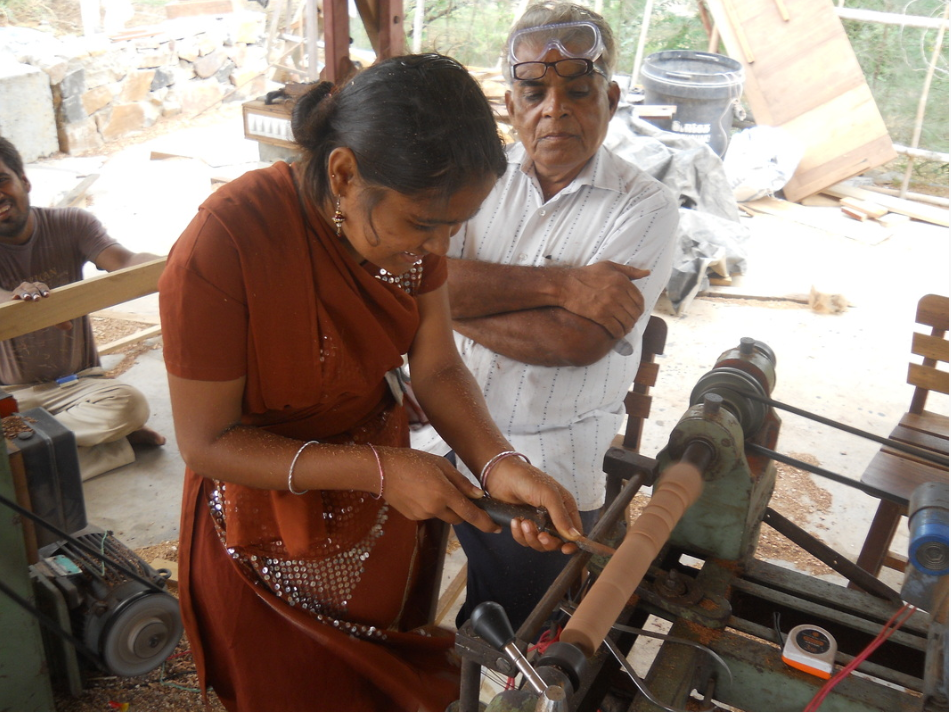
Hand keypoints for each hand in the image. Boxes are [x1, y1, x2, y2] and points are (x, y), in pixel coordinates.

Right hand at [9, 281, 71, 329]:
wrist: (20, 308)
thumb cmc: (38, 309)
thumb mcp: (48, 314)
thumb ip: (58, 320)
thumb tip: (69, 326)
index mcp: (40, 289)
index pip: (43, 287)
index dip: (45, 290)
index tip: (48, 296)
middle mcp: (30, 287)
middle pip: (33, 287)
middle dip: (36, 292)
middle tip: (38, 299)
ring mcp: (21, 291)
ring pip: (22, 290)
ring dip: (25, 293)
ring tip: (27, 298)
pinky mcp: (13, 297)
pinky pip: (13, 295)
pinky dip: (14, 296)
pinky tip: (14, 299)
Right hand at [374, 447, 499, 532]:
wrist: (382, 470)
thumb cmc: (413, 462)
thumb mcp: (441, 465)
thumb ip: (462, 482)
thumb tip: (479, 496)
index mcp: (445, 494)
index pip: (471, 514)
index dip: (486, 523)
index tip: (497, 529)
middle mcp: (435, 508)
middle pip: (459, 518)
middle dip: (462, 510)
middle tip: (456, 494)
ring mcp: (423, 515)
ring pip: (444, 516)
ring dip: (446, 507)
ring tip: (433, 487)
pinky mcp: (413, 518)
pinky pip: (430, 515)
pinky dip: (432, 507)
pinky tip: (421, 492)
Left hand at [485, 458, 582, 553]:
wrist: (501, 475)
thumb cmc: (528, 480)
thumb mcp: (549, 494)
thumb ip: (561, 516)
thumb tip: (575, 536)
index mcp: (565, 508)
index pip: (574, 532)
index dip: (572, 543)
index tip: (565, 549)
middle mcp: (554, 517)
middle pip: (556, 542)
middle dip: (547, 541)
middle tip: (540, 535)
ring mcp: (538, 523)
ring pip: (539, 543)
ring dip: (531, 536)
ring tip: (523, 522)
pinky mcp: (524, 525)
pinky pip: (524, 539)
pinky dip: (519, 534)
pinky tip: (515, 521)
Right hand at [560, 262, 649, 338]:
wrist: (565, 285)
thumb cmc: (586, 274)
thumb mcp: (609, 266)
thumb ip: (629, 270)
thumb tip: (647, 273)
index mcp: (622, 280)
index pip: (639, 300)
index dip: (639, 309)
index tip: (635, 312)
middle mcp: (618, 292)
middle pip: (634, 312)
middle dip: (634, 320)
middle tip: (629, 322)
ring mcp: (609, 305)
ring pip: (627, 322)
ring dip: (627, 328)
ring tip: (624, 329)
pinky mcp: (600, 315)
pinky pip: (616, 328)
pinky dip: (618, 333)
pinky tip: (616, 333)